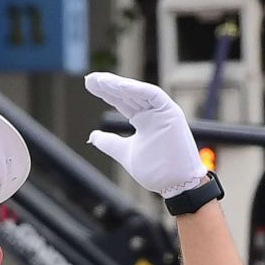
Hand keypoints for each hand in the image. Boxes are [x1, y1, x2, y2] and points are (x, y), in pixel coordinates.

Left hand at [84, 72, 206, 198]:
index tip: (89, 85)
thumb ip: (110, 143)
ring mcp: (163, 112)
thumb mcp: (125, 153)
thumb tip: (92, 136)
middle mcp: (153, 113)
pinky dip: (137, 89)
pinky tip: (119, 86)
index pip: (122, 102)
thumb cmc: (156, 171)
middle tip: (90, 79)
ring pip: (138, 92)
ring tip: (100, 80)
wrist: (175, 185)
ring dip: (119, 85)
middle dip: (109, 85)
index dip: (106, 93)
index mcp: (144, 120)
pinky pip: (153, 95)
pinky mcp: (172, 113)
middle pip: (128, 94)